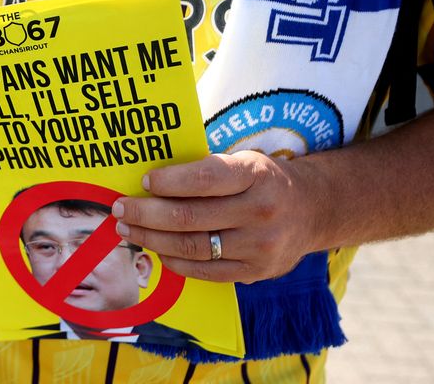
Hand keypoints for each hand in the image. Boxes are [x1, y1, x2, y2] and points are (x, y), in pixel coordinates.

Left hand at [112, 151, 328, 283]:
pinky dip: (175, 261)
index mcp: (256, 175)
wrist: (313, 211)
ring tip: (129, 229)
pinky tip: (158, 250)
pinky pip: (204, 271)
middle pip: (189, 217)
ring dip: (152, 238)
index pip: (204, 179)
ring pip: (192, 247)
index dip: (168, 181)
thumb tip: (151, 182)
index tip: (144, 182)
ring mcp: (259, 246)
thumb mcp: (245, 162)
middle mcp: (260, 211)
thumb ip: (208, 170)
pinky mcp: (255, 272)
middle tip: (120, 209)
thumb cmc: (265, 181)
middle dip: (146, 213)